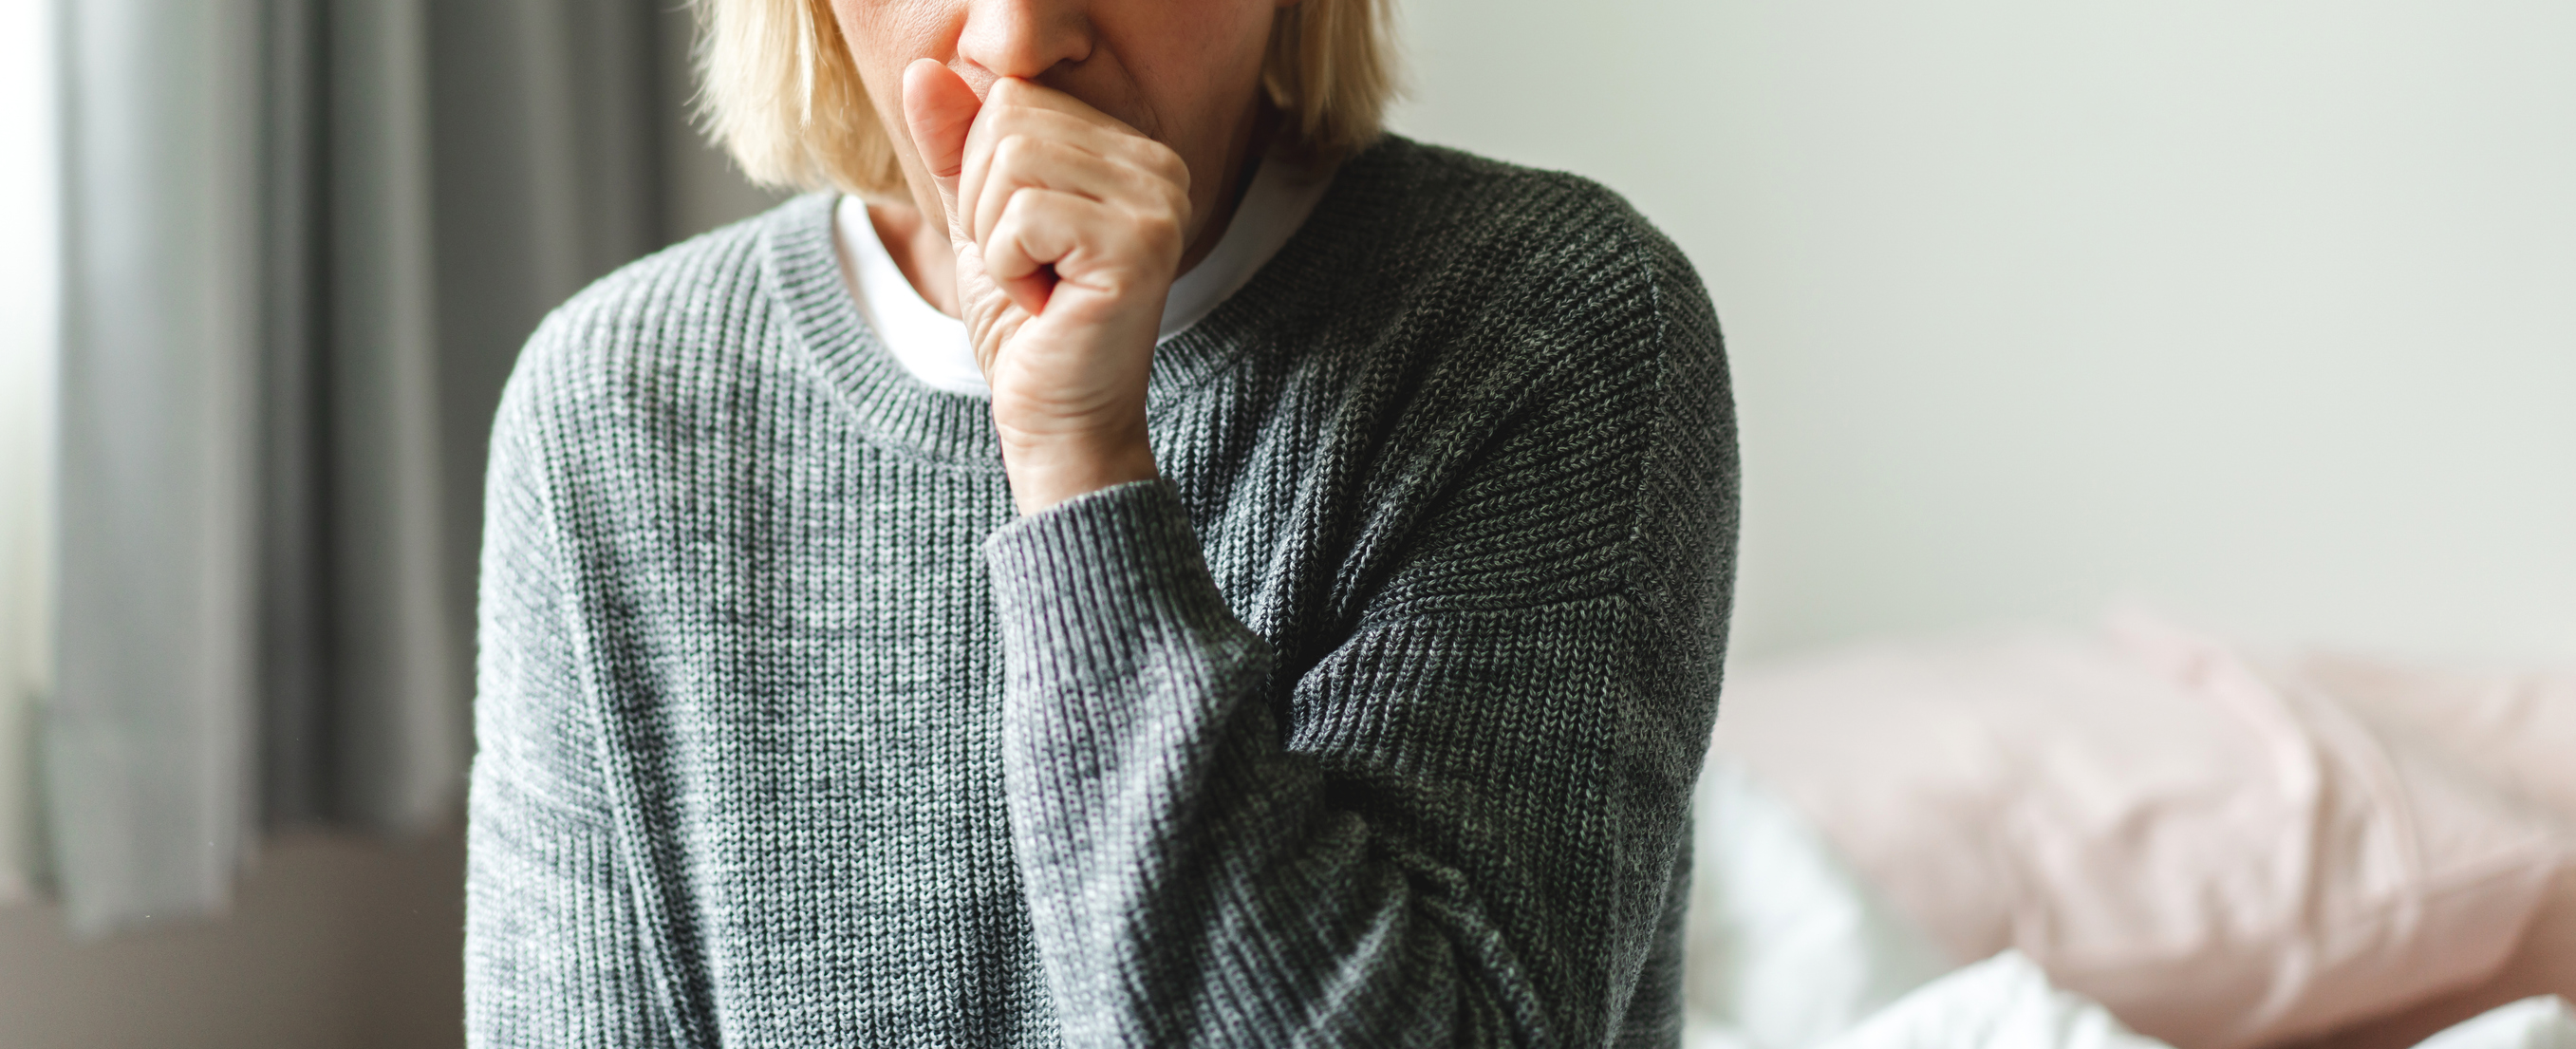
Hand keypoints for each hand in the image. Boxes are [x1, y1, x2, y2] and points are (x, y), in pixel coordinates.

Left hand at [901, 59, 1189, 514]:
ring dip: (995, 238)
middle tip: (1026, 270)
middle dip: (984, 204)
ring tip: (1036, 285)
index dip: (982, 175)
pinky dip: (1008, 266)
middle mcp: (1159, 166)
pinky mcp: (1139, 246)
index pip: (1014, 98)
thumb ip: (956, 144)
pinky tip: (1046, 303)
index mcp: (1131, 150)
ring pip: (1012, 160)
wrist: (1057, 421)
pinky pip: (1023, 213)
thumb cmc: (1025, 325)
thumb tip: (924, 70)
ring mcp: (1158, 204)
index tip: (1021, 243)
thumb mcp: (977, 219)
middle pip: (1010, 119)